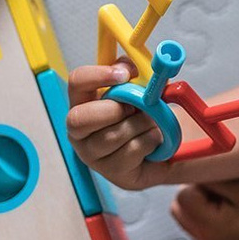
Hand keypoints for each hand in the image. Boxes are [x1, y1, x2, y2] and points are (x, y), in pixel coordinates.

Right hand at [66, 58, 168, 189]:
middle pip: (79, 118)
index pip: (76, 82)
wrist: (162, 147)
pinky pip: (129, 152)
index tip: (125, 76)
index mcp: (83, 102)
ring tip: (151, 123)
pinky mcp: (111, 172)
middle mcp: (79, 130)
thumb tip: (129, 67)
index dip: (98, 76)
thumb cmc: (143, 115)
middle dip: (114, 110)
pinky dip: (148, 141)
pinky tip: (153, 140)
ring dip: (139, 125)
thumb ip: (132, 74)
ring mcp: (92, 154)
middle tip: (136, 107)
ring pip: (110, 136)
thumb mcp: (139, 89)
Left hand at [170, 179, 238, 239]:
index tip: (216, 181)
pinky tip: (227, 210)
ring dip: (198, 204)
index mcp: (207, 226)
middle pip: (178, 209)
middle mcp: (203, 239)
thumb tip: (196, 171)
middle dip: (193, 193)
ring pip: (186, 218)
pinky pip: (198, 227)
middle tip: (218, 189)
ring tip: (225, 200)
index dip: (197, 183)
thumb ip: (214, 179)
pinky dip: (205, 215)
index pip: (182, 196)